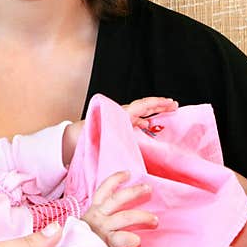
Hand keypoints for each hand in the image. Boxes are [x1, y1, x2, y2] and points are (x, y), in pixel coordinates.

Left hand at [62, 96, 178, 163]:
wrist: (71, 140)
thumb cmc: (85, 137)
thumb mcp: (106, 136)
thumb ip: (118, 138)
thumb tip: (129, 143)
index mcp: (120, 114)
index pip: (142, 105)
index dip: (157, 103)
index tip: (170, 103)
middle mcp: (122, 115)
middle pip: (144, 107)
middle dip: (160, 105)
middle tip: (175, 106)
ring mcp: (120, 120)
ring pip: (141, 114)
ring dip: (154, 113)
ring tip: (169, 114)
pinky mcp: (118, 127)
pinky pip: (135, 122)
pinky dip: (146, 122)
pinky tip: (151, 127)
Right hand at [82, 170, 157, 246]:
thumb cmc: (86, 243)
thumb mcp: (90, 226)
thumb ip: (103, 217)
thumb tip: (122, 210)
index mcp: (94, 210)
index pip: (103, 190)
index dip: (115, 179)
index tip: (128, 173)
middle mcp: (97, 217)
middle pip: (117, 199)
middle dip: (134, 192)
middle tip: (148, 188)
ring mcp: (102, 229)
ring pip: (125, 217)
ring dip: (142, 216)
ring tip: (155, 220)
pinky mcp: (106, 243)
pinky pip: (122, 238)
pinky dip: (132, 239)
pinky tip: (137, 241)